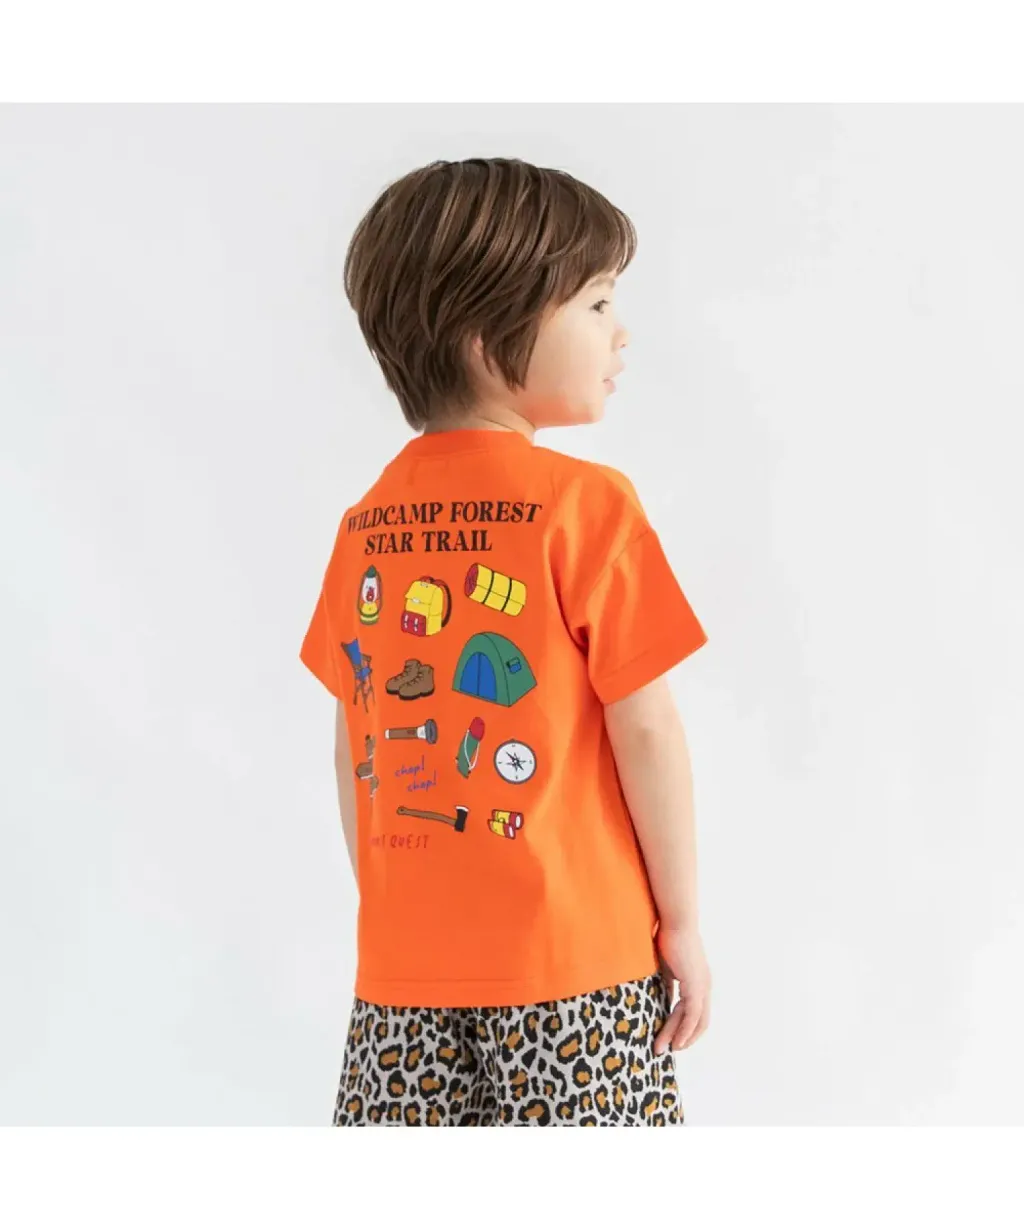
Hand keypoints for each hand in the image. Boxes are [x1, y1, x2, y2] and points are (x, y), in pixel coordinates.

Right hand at [653, 924, 710, 1053]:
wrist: (674, 922)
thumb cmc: (667, 937)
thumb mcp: (665, 967)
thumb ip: (667, 984)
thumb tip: (663, 1000)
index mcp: (699, 980)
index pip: (696, 1011)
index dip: (686, 1027)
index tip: (672, 1038)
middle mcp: (705, 986)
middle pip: (699, 1021)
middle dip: (684, 1038)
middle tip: (669, 1050)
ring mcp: (703, 987)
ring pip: (694, 1021)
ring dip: (679, 1037)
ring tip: (662, 1049)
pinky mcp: (696, 986)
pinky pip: (691, 1015)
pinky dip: (683, 1030)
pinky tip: (674, 1041)